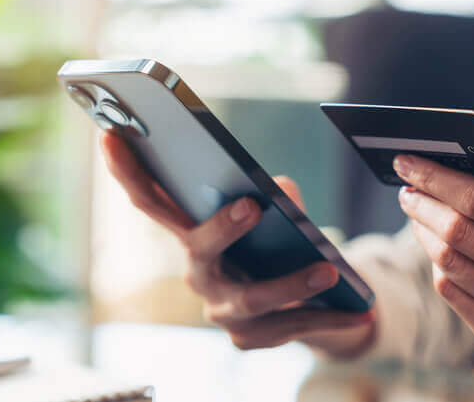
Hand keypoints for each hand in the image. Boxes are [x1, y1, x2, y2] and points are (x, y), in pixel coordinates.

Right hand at [100, 133, 374, 356]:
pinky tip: (361, 309)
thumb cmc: (275, 243)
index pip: (152, 201)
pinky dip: (328, 316)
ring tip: (328, 271)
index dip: (128, 171)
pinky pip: (289, 326)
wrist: (298, 300)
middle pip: (198, 248)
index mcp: (192, 234)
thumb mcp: (276, 213)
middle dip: (222, 228)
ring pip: (251, 298)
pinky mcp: (250, 337)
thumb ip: (275, 196)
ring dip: (291, 283)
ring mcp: (221, 310)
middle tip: (252, 206)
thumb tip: (281, 192)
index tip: (112, 135)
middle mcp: (197, 273)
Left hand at [393, 154, 473, 389]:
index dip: (438, 178)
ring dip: (424, 234)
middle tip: (406, 188)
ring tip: (417, 214)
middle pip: (458, 232)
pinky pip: (453, 294)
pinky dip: (440, 267)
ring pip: (449, 263)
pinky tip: (438, 251)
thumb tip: (451, 176)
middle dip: (422, 204)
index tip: (409, 161)